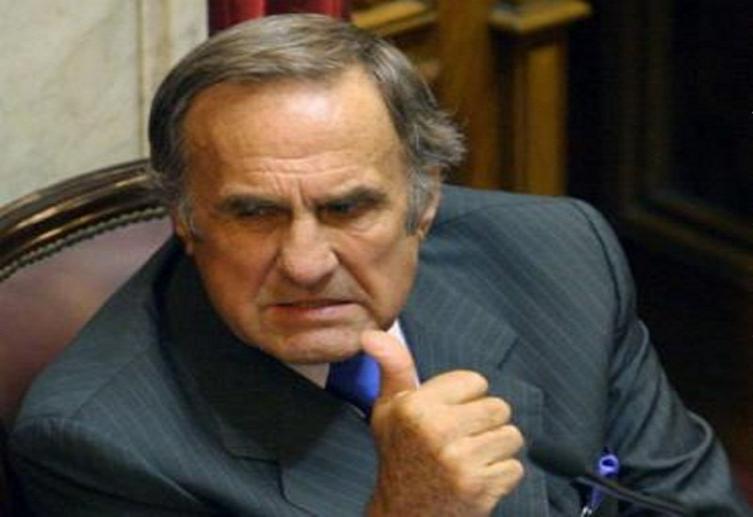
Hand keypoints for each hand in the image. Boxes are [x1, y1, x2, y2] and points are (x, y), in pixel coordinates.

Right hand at [362, 330, 524, 516]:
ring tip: (469, 458)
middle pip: (498, 407)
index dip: (464, 398)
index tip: (446, 415)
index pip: (475, 381)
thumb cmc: (399, 454)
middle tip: (460, 439)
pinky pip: (515, 466)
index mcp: (416, 407)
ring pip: (511, 436)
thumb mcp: (388, 408)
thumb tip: (372, 333)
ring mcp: (460, 461)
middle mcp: (437, 431)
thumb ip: (392, 367)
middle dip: (484, 422)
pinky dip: (501, 475)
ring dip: (495, 449)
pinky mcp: (480, 487)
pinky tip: (476, 479)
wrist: (405, 513)